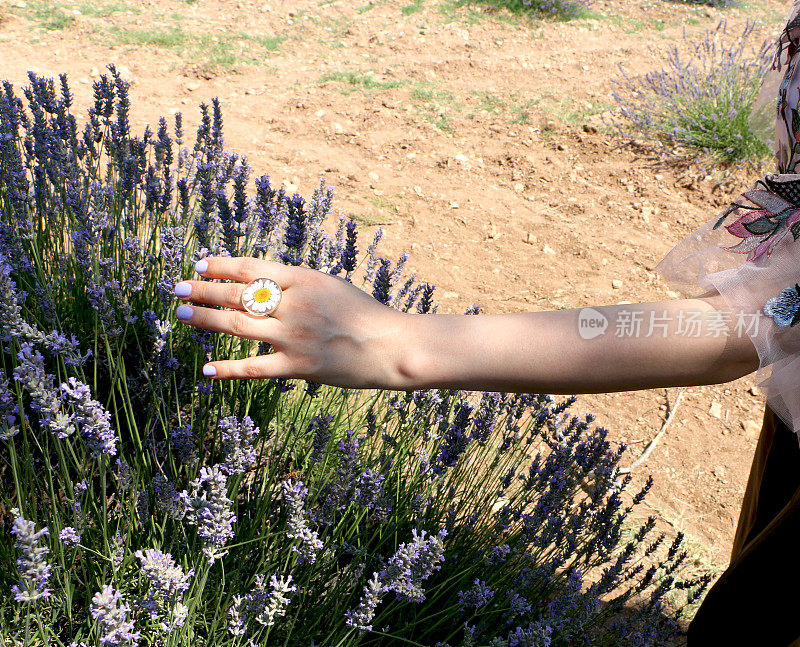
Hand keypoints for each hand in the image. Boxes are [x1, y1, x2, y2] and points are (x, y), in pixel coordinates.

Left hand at [173, 256, 409, 386]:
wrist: (391, 346)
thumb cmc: (364, 314)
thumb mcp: (331, 285)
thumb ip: (297, 283)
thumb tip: (261, 282)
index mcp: (304, 279)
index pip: (251, 268)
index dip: (221, 265)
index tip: (199, 263)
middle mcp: (294, 305)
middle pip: (237, 295)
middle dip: (203, 289)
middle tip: (177, 288)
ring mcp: (294, 337)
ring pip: (237, 326)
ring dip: (206, 320)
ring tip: (183, 316)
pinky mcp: (297, 366)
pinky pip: (254, 368)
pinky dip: (227, 369)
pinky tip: (206, 369)